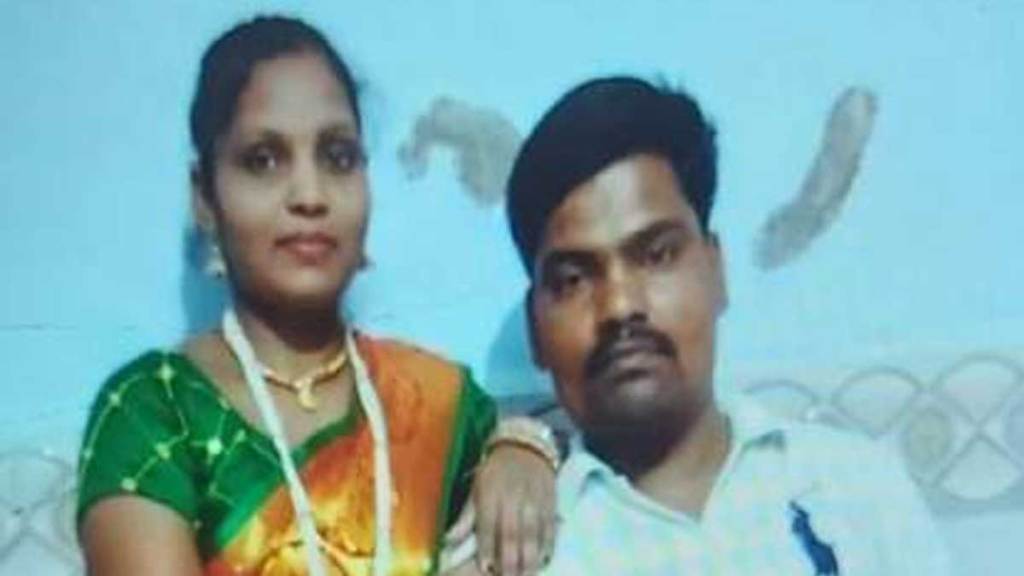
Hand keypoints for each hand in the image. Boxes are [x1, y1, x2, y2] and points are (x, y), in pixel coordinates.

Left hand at [473, 444, 556, 575]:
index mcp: (490, 494)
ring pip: (532, 535)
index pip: (487, 525)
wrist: (526, 447)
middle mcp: (513, 498)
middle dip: (509, 560)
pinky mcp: (550, 504)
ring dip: (528, 559)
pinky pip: (550, 529)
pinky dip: (547, 547)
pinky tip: (542, 561)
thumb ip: (466, 518)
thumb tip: (448, 541)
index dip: (487, 548)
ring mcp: (534, 501)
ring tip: (525, 574)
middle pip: (511, 534)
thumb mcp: (476, 488)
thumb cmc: (496, 472)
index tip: (486, 568)